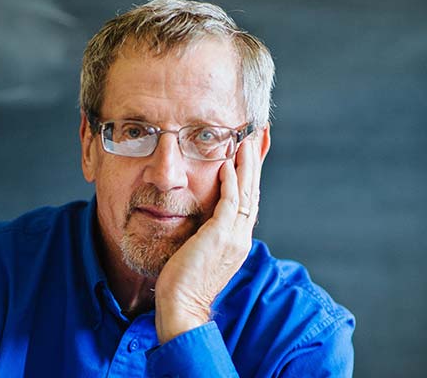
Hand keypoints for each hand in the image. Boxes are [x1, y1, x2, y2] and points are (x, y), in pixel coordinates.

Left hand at [154, 137, 262, 343]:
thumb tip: (200, 219)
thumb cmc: (184, 281)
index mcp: (237, 240)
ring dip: (247, 165)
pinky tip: (227, 164)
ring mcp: (234, 237)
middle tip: (258, 136)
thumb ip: (207, 233)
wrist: (181, 305)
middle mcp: (241, 236)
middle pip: (253, 192)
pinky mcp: (220, 236)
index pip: (249, 200)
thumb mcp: (201, 252)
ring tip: (247, 140)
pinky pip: (230, 203)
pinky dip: (231, 182)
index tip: (251, 152)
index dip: (251, 176)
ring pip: (246, 193)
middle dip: (256, 162)